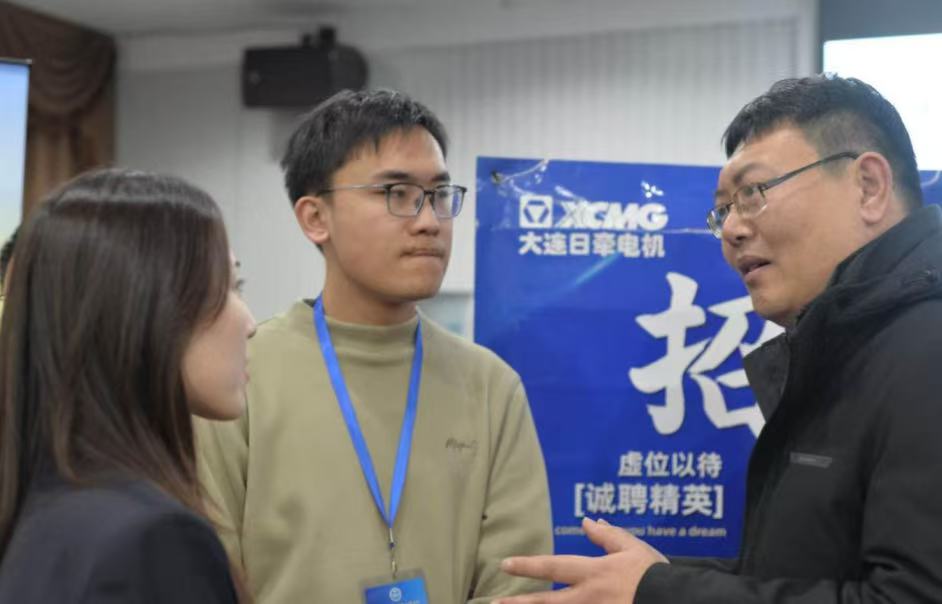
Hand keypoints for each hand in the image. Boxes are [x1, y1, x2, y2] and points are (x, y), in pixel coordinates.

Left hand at [493, 517, 667, 603]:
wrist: (679, 602)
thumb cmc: (656, 575)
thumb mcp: (633, 548)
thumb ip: (608, 536)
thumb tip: (587, 521)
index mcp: (594, 573)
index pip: (553, 566)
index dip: (527, 565)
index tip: (505, 564)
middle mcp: (589, 599)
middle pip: (548, 603)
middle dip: (520, 603)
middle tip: (495, 603)